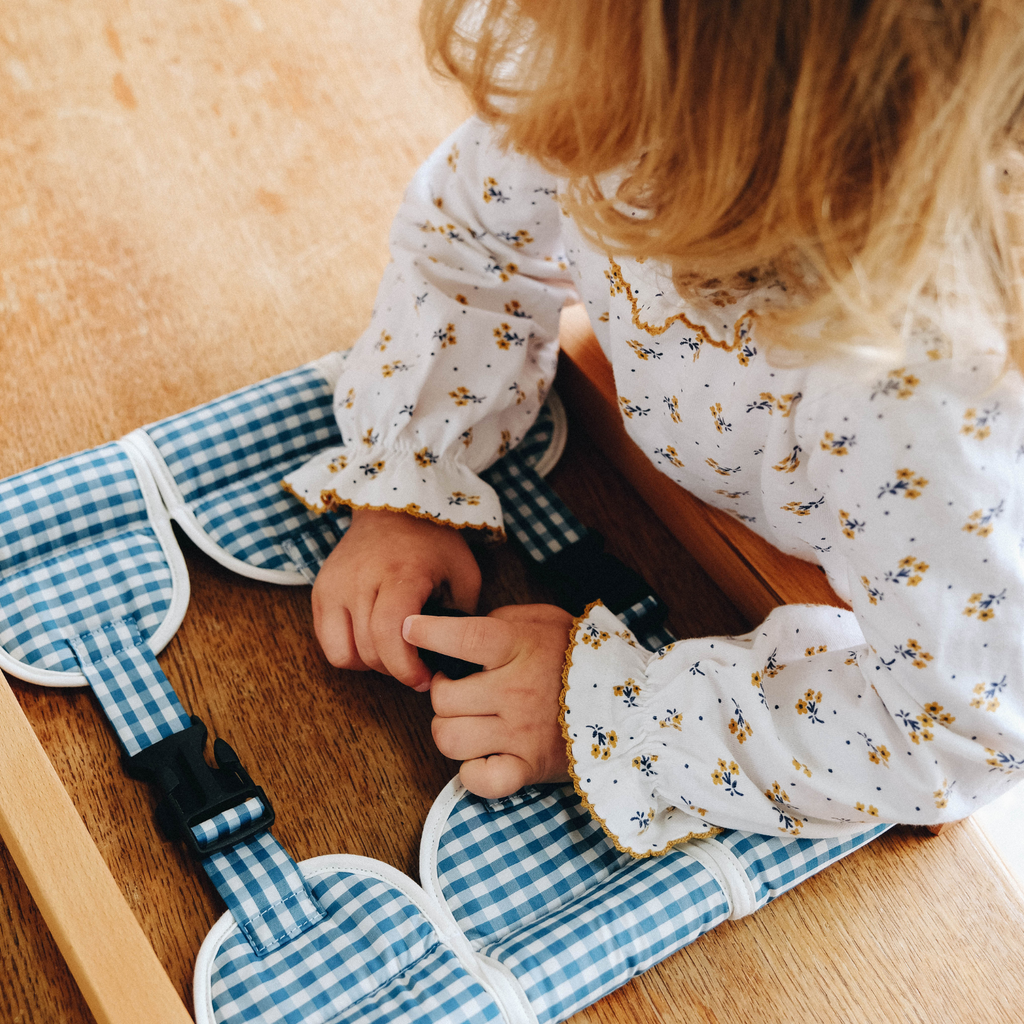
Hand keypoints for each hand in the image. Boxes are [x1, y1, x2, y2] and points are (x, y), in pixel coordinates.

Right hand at [312, 508, 480, 688]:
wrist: (392, 508)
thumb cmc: (433, 542)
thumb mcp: (463, 574)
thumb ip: (461, 617)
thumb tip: (453, 658)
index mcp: (401, 573)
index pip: (390, 634)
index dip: (406, 667)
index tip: (423, 678)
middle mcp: (361, 579)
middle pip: (369, 650)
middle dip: (395, 668)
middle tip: (415, 665)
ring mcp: (335, 585)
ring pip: (343, 653)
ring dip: (370, 663)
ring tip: (391, 651)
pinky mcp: (320, 592)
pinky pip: (327, 643)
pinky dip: (349, 652)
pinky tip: (371, 640)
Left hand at [404, 604, 574, 798]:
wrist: (632, 702)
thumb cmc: (580, 656)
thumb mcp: (544, 619)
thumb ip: (501, 620)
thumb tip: (459, 633)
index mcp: (518, 647)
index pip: (460, 638)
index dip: (427, 632)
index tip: (410, 628)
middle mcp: (515, 690)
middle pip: (443, 698)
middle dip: (441, 692)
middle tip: (457, 688)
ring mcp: (521, 733)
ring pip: (450, 738)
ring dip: (449, 729)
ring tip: (467, 720)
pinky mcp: (529, 767)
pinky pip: (480, 781)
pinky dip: (472, 773)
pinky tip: (482, 755)